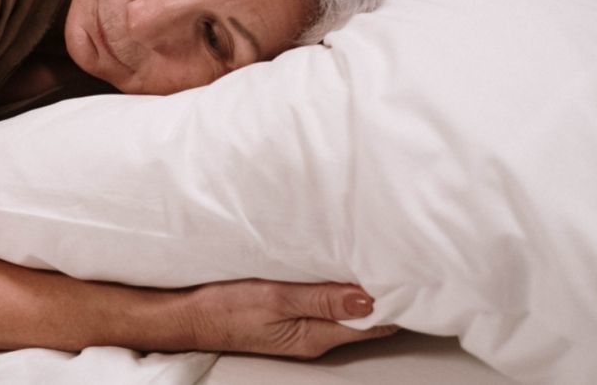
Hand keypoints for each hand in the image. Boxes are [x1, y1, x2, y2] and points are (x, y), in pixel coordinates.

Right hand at [183, 279, 398, 357]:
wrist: (187, 314)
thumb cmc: (224, 306)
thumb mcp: (274, 298)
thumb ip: (322, 299)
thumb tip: (367, 299)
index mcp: (315, 336)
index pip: (372, 324)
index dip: (394, 302)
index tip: (409, 276)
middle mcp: (315, 337)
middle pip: (364, 318)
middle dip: (383, 292)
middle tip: (398, 259)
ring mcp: (303, 328)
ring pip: (347, 310)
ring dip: (361, 288)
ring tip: (376, 259)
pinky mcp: (291, 316)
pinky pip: (327, 304)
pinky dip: (339, 288)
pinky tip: (341, 270)